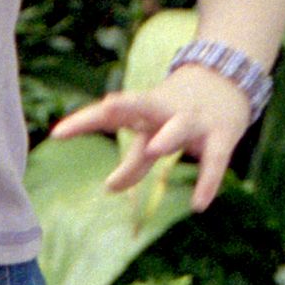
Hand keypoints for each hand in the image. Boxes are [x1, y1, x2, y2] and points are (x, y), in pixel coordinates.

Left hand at [52, 65, 249, 214]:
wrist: (229, 78)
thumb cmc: (177, 111)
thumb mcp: (154, 132)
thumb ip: (135, 161)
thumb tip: (110, 189)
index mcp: (142, 107)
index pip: (108, 113)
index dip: (83, 122)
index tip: (56, 135)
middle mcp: (165, 109)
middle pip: (143, 103)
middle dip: (126, 105)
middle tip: (108, 105)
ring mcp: (194, 119)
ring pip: (180, 125)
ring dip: (168, 135)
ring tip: (154, 148)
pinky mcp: (223, 134)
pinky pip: (215, 159)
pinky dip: (208, 182)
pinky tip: (199, 205)